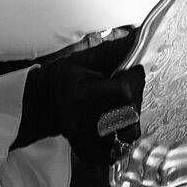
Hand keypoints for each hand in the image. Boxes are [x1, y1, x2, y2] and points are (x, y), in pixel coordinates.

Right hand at [18, 34, 144, 165]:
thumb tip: (140, 32)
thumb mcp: (89, 58)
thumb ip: (116, 49)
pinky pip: (118, 150)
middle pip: (130, 114)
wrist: (46, 103)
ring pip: (129, 133)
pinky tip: (113, 125)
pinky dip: (120, 139)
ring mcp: (87, 142)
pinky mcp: (90, 154)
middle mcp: (85, 122)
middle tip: (122, 89)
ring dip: (130, 118)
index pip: (124, 93)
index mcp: (83, 95)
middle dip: (134, 98)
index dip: (132, 79)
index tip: (129, 71)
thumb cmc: (70, 77)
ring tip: (118, 107)